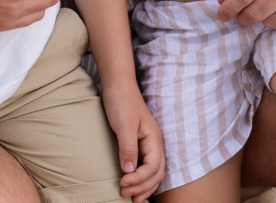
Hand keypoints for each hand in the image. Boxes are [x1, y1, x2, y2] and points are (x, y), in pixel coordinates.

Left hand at [102, 81, 165, 202]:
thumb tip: (129, 171)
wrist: (118, 85)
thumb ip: (128, 147)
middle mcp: (154, 143)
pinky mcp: (140, 144)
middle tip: (124, 193)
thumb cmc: (122, 101)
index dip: (140, 179)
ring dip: (143, 186)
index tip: (123, 183)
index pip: (153, 167)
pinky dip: (141, 179)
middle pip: (157, 173)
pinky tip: (132, 185)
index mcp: (154, 138)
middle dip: (143, 187)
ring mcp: (148, 144)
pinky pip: (146, 166)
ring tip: (130, 197)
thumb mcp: (124, 124)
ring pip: (154, 172)